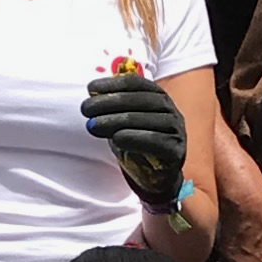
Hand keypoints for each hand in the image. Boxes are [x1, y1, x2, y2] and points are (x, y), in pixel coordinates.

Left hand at [81, 68, 187, 206]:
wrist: (154, 178)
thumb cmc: (136, 145)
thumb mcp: (121, 122)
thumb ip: (111, 107)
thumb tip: (92, 93)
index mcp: (158, 97)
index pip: (136, 83)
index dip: (112, 84)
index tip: (90, 89)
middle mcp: (170, 110)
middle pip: (140, 100)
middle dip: (109, 102)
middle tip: (85, 109)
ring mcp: (176, 130)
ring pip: (147, 119)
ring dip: (116, 120)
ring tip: (93, 125)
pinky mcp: (176, 151)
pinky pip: (156, 141)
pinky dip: (134, 138)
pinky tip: (115, 139)